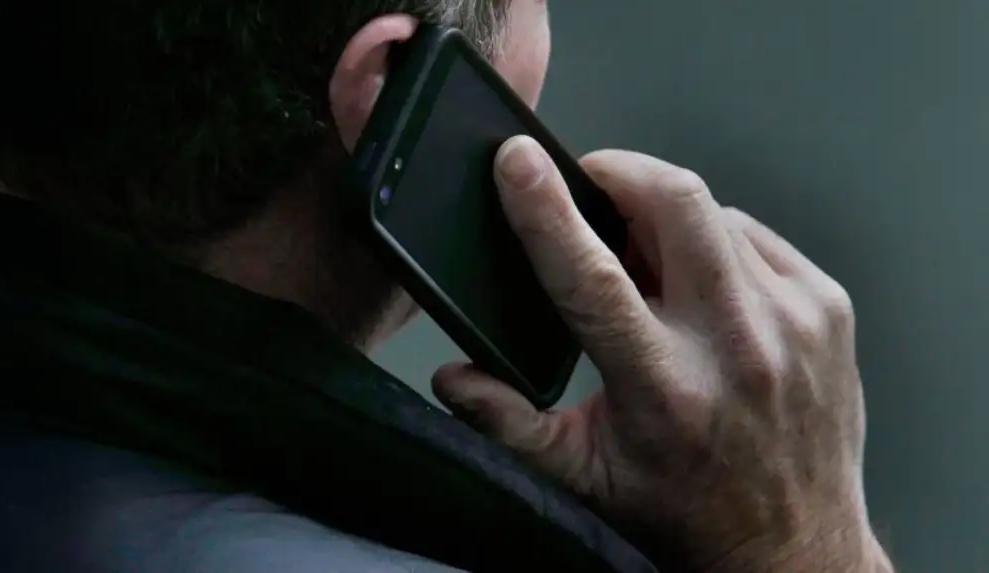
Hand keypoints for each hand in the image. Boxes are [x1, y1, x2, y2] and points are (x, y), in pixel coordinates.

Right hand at [432, 136, 892, 571]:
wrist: (792, 545)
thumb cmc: (685, 511)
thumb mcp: (580, 478)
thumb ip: (507, 424)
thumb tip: (453, 377)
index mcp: (662, 388)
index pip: (594, 277)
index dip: (548, 210)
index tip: (517, 162)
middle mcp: (735, 347)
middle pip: (675, 201)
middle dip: (620, 171)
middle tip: (588, 183)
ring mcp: (793, 321)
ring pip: (714, 213)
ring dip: (666, 218)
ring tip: (647, 264)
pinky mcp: (826, 308)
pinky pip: (756, 236)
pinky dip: (717, 244)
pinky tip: (700, 285)